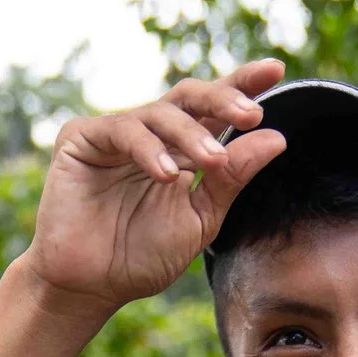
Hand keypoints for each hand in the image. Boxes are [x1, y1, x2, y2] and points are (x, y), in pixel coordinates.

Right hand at [19, 59, 288, 314]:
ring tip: (213, 161)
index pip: (215, 110)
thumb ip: (232, 179)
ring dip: (192, 134)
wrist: (89, 286)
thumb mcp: (200, 219)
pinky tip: (167, 173)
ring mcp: (115, 134)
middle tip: (251, 114)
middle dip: (224, 98)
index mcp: (181, 150)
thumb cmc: (140, 257)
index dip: (243, 85)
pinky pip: (123, 130)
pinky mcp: (81, 138)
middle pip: (191, 96)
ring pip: (161, 113)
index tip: (277, 69)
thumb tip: (276, 138)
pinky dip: (149, 149)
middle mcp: (151, 135)